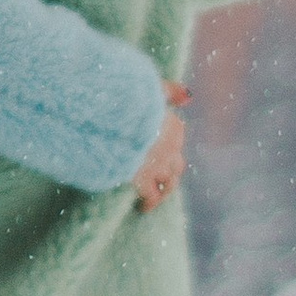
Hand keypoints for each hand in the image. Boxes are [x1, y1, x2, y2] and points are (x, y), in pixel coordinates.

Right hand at [135, 85, 189, 214]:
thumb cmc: (126, 98)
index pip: (177, 138)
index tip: (158, 148)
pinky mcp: (141, 179)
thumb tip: (189, 96)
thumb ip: (170, 91)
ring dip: (162, 191)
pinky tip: (141, 208)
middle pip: (176, 166)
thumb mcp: (151, 88)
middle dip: (169, 173)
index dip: (168, 145)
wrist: (106, 115)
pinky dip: (148, 203)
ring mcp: (158, 165)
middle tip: (159, 180)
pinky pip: (150, 197)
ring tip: (152, 198)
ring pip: (168, 184)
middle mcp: (170, 148)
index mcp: (173, 125)